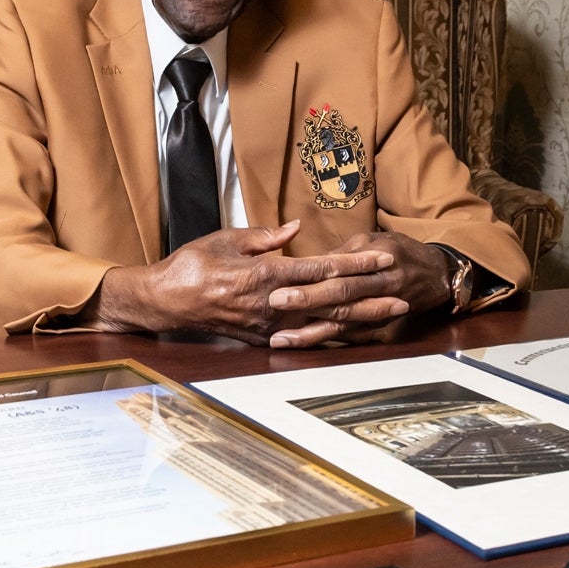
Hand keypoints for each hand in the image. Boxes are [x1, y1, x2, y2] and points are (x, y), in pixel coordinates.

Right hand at [79, 221, 398, 344]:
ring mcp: (269, 325)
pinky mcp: (262, 338)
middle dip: (370, 295)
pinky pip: (304, 338)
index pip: (321, 268)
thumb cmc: (192, 264)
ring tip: (390, 316)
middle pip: (331, 300)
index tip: (382, 257)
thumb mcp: (227, 239)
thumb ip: (265, 237)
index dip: (355, 263)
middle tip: (403, 293)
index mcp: (266, 274)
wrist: (165, 301)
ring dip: (360, 319)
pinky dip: (332, 335)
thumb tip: (295, 229)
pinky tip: (355, 335)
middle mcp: (273, 303)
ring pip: (324, 323)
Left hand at [266, 233, 453, 347]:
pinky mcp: (380, 326)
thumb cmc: (400, 252)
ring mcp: (381, 309)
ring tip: (281, 339)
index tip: (282, 280)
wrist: (438, 275)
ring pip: (343, 323)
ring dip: (311, 333)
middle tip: (275, 303)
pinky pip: (351, 337)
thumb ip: (341, 254)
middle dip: (307, 301)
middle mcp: (380, 286)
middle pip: (340, 295)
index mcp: (377, 259)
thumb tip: (312, 263)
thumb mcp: (373, 241)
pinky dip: (327, 342)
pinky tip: (304, 346)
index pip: (338, 268)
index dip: (311, 276)